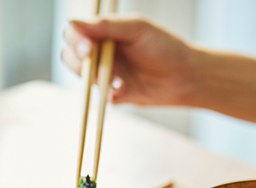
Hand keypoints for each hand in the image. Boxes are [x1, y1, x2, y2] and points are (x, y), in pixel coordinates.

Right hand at [61, 16, 192, 105]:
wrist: (185, 76)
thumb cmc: (164, 47)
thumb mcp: (136, 29)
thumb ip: (105, 25)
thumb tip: (72, 22)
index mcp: (104, 32)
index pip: (74, 33)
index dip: (75, 40)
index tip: (87, 46)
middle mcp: (101, 52)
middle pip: (70, 56)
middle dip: (79, 61)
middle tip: (93, 62)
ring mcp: (106, 74)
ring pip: (84, 78)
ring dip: (96, 78)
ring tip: (118, 80)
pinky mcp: (115, 94)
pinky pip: (101, 96)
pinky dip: (110, 93)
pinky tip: (124, 89)